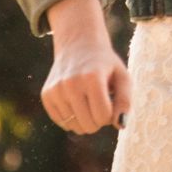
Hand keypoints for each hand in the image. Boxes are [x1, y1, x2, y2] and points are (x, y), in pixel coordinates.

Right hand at [41, 0, 131, 133]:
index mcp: (92, 78)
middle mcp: (70, 84)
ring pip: (74, 126)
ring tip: (88, 100)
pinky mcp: (46, 95)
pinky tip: (77, 102)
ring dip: (85, 119)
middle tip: (100, 102)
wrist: (79, 45)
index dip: (111, 114)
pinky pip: (62, 123)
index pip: (103, 116)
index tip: (111, 101)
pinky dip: (72, 118)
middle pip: (88, 125)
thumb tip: (121, 126)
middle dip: (98, 120)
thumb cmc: (106, 65)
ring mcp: (55, 90)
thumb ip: (125, 101)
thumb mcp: (122, 76)